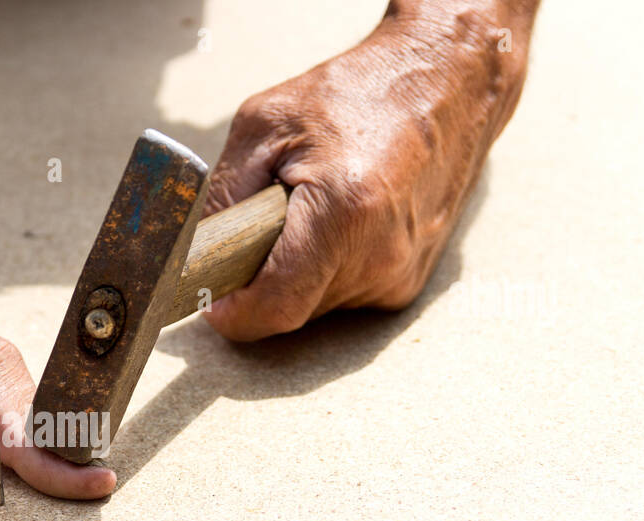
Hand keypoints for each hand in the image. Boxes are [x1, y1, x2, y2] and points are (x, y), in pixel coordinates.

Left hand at [204, 0, 534, 339]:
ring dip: (294, 272)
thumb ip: (222, 199)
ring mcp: (400, 275)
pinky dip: (324, 268)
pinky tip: (339, 221)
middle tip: (261, 225)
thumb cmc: (354, 93)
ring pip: (313, 306)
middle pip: (289, 309)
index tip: (210, 295)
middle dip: (261, 279)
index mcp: (345, 212)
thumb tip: (195, 262)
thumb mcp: (263, 125)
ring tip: (309, 212)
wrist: (448, 84)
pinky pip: (341, 296)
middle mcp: (380, 255)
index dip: (233, 312)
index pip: (274, 307)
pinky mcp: (408, 283)